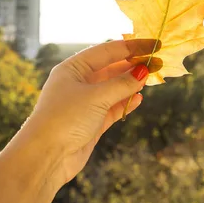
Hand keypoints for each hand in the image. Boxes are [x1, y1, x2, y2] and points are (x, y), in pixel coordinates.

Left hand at [19, 39, 160, 188]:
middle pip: (111, 68)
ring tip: (152, 78)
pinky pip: (112, 107)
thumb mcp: (96, 96)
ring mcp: (84, 103)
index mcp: (72, 68)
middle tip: (157, 63)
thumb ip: (122, 83)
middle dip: (133, 65)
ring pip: (113, 88)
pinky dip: (126, 103)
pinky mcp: (91, 123)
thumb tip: (143, 71)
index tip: (154, 45)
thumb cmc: (65, 119)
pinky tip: (139, 98)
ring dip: (131, 84)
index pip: (107, 51)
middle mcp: (77, 83)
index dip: (131, 47)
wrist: (46, 157)